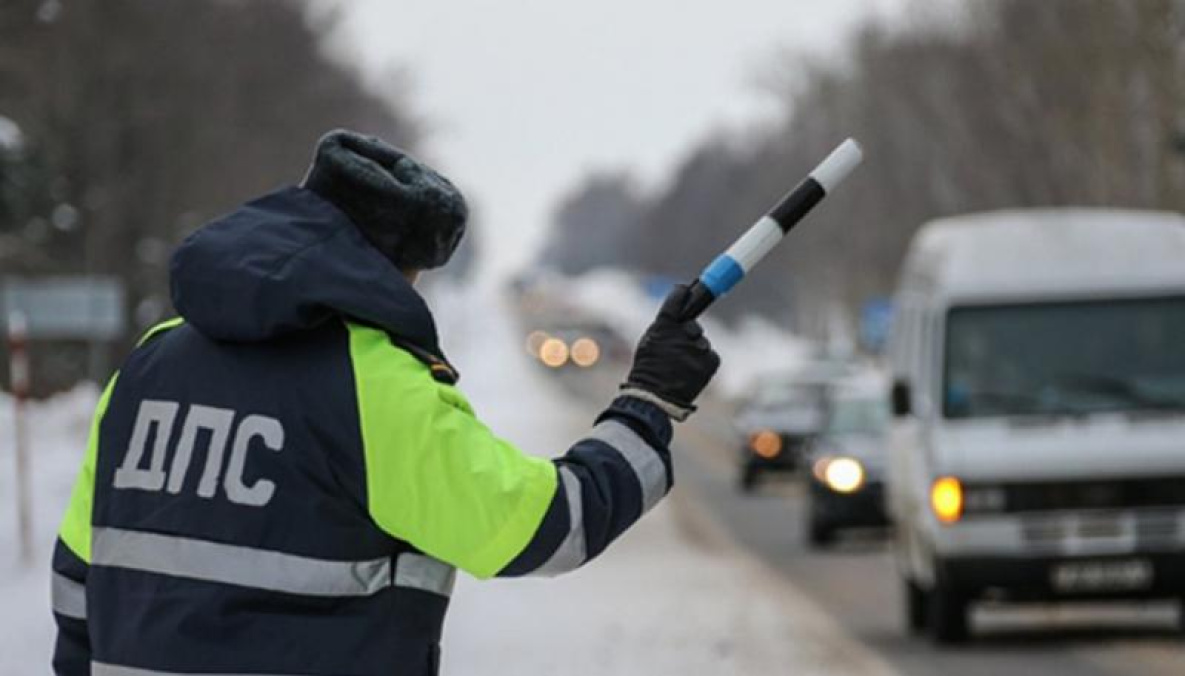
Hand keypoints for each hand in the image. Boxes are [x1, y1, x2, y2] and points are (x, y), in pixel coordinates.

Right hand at [622, 285, 720, 419]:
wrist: (655, 397)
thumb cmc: (648, 370)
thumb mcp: (648, 342)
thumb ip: (664, 326)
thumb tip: (679, 314)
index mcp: (665, 326)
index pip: (677, 300)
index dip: (682, 294)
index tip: (685, 290)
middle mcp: (684, 333)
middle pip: (694, 325)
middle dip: (688, 334)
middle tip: (678, 349)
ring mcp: (699, 348)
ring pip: (701, 343)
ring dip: (694, 351)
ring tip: (681, 367)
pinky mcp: (711, 362)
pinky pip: (710, 356)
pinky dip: (703, 363)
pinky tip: (690, 373)